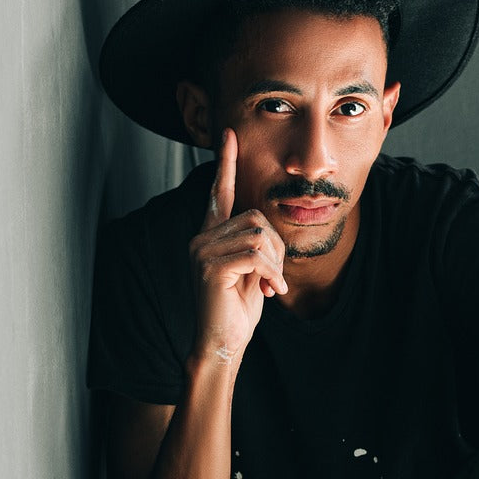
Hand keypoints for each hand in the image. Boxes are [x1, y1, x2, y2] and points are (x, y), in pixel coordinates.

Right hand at [188, 128, 287, 361]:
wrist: (222, 343)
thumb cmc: (237, 310)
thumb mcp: (253, 272)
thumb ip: (257, 246)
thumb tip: (268, 231)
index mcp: (211, 235)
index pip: (219, 192)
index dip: (226, 163)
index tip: (230, 134)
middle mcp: (201, 237)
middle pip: (256, 218)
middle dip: (276, 249)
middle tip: (274, 277)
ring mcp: (202, 250)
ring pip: (259, 236)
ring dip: (275, 264)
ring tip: (270, 286)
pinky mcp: (210, 267)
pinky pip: (255, 256)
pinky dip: (271, 274)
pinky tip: (270, 292)